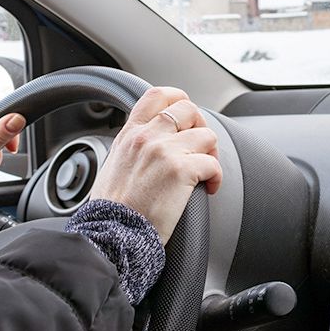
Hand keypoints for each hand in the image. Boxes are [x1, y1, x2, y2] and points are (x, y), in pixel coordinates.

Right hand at [90, 87, 221, 244]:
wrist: (112, 235)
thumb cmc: (112, 210)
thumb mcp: (114, 165)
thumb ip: (132, 148)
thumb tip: (148, 147)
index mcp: (130, 134)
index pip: (157, 95)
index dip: (178, 99)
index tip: (187, 117)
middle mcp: (147, 137)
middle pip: (188, 108)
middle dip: (201, 125)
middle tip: (200, 147)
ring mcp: (165, 151)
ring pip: (207, 134)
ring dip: (212, 153)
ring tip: (206, 171)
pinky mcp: (181, 170)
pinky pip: (214, 163)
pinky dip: (217, 177)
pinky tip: (210, 188)